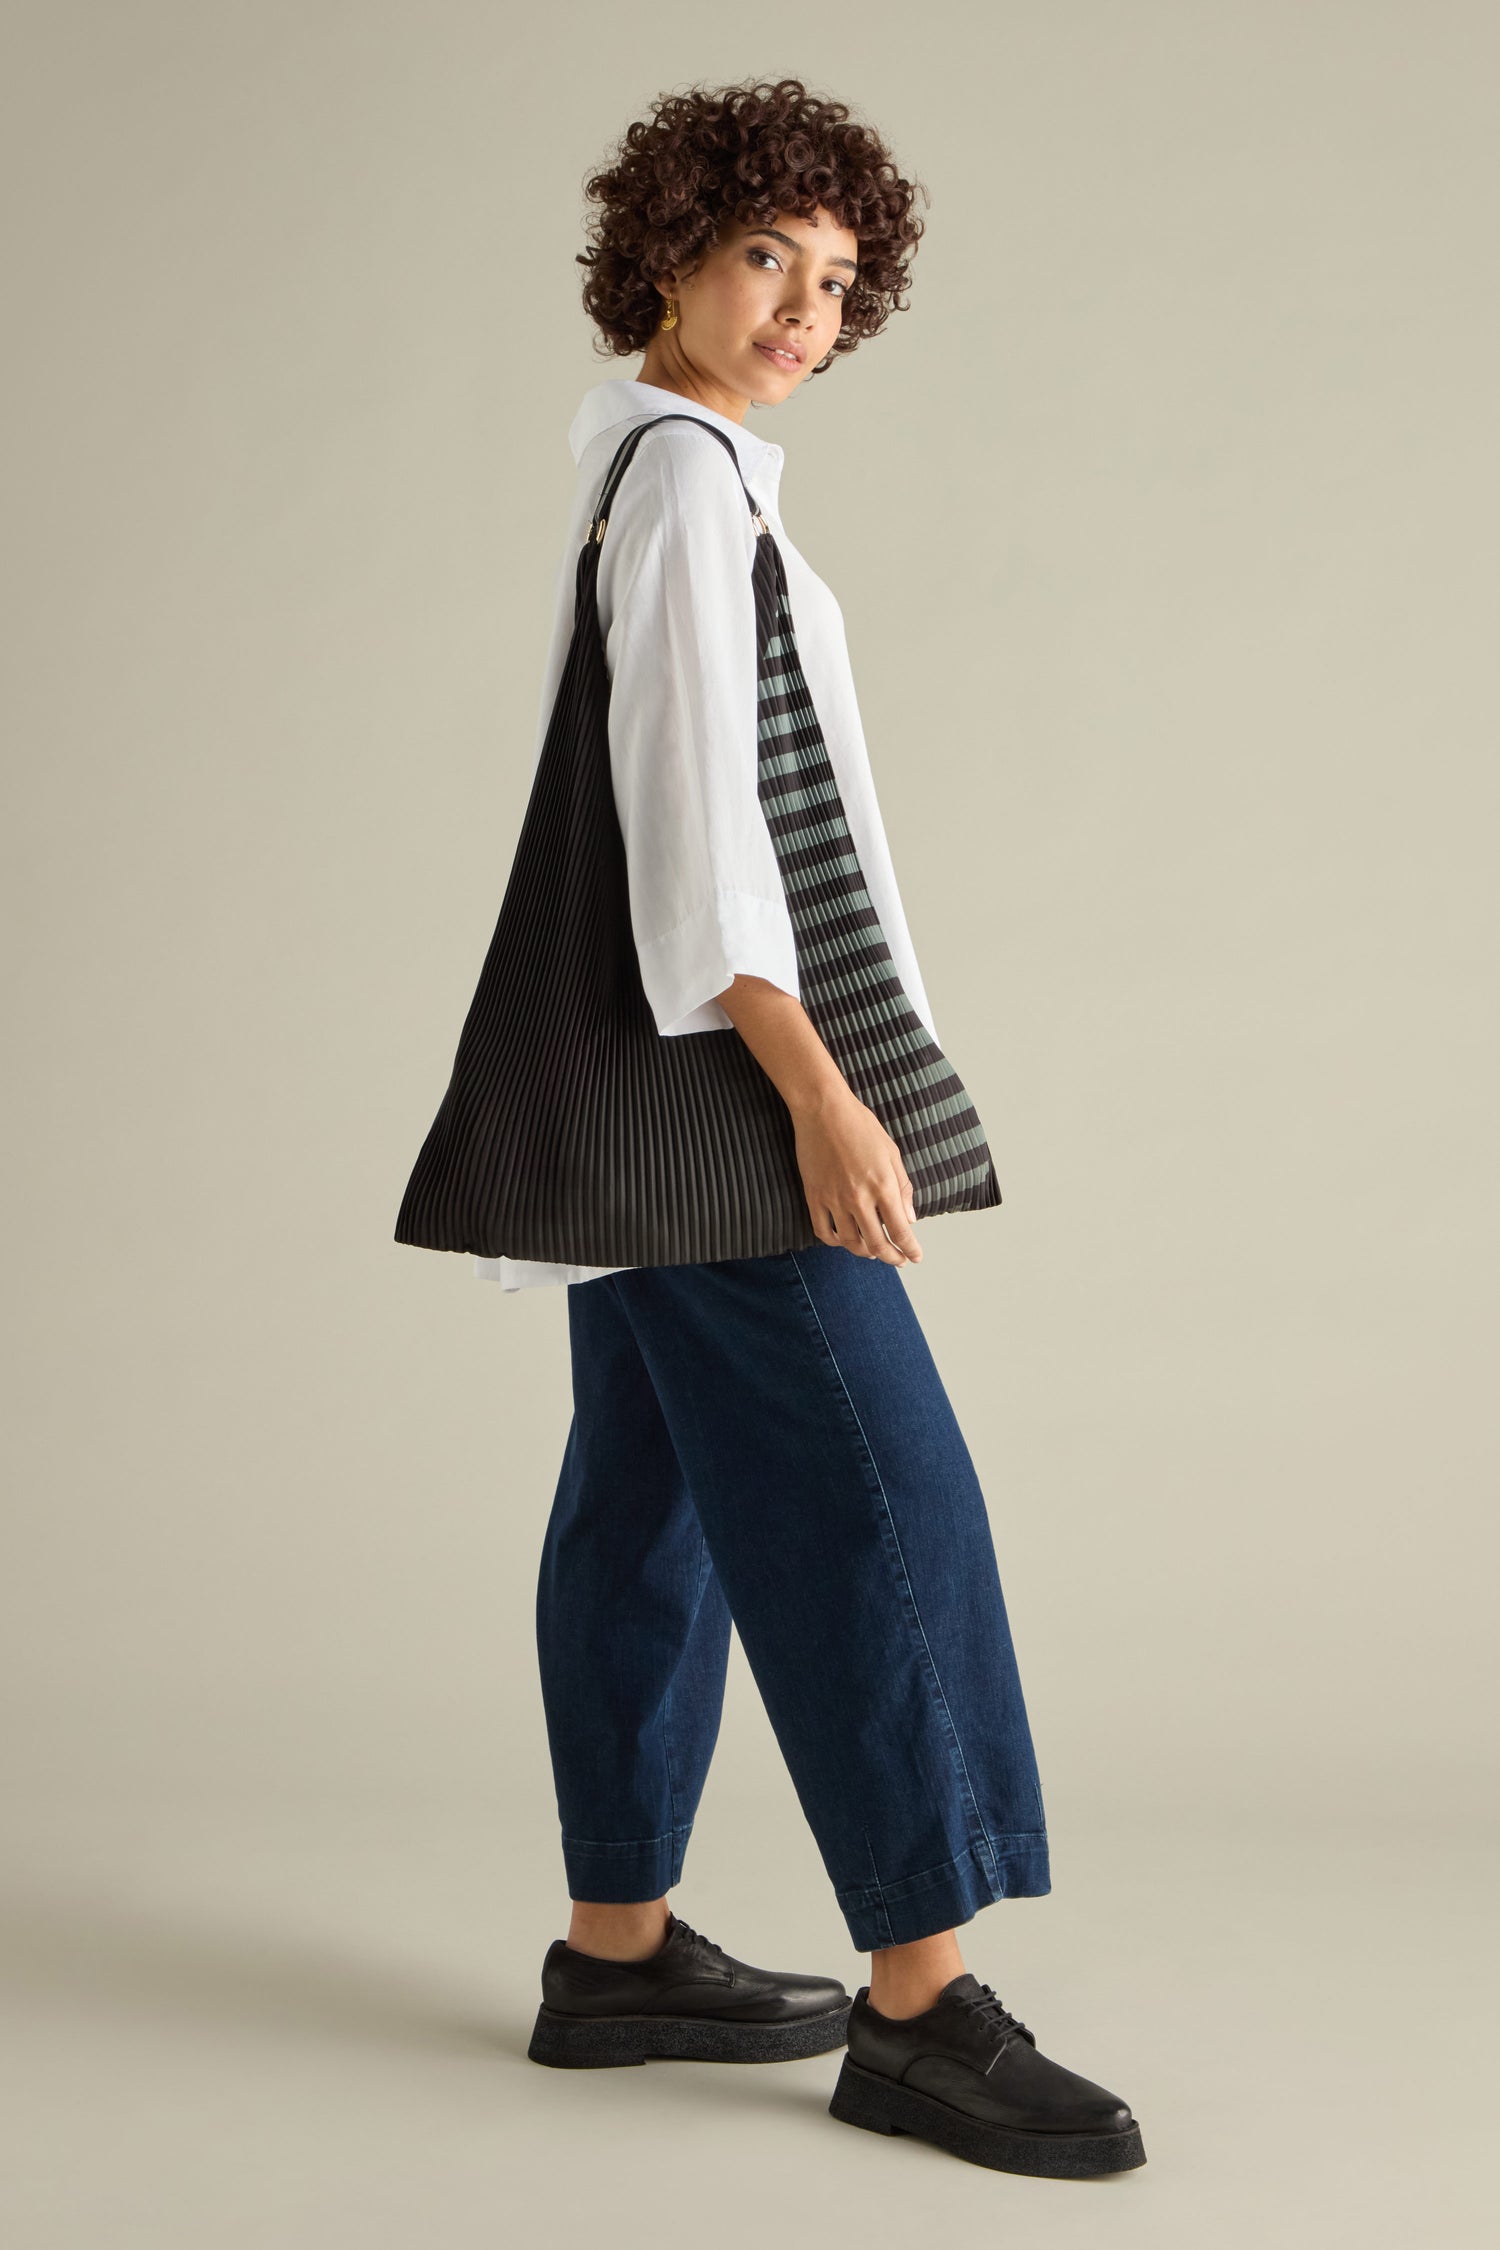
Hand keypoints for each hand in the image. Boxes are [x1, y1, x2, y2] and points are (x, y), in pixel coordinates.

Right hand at [792, 1084, 922, 1264]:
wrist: (823, 1109)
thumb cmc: (861, 1126)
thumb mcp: (891, 1153)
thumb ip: (903, 1188)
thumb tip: (910, 1218)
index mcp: (883, 1186)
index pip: (901, 1231)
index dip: (910, 1249)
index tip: (915, 1257)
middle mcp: (859, 1198)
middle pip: (877, 1244)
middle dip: (891, 1257)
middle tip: (898, 1260)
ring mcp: (834, 1199)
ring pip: (850, 1242)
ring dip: (865, 1252)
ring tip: (873, 1252)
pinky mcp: (813, 1197)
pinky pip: (823, 1231)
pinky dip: (836, 1242)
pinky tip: (844, 1239)